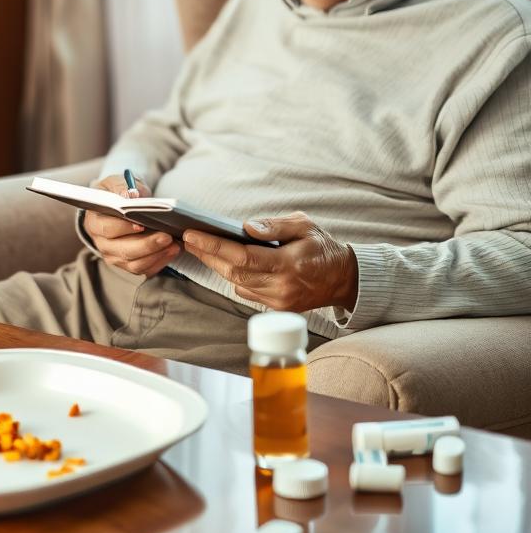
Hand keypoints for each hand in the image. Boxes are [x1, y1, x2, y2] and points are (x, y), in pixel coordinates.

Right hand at [84, 173, 180, 276]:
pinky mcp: (129, 264)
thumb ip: (121, 187)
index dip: (124, 228)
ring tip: (174, 244)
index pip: (107, 229)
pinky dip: (160, 261)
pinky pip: (145, 269)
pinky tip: (173, 250)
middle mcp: (102, 243)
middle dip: (147, 245)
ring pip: (135, 264)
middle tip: (166, 236)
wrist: (120, 204)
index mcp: (94, 222)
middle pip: (123, 250)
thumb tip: (130, 194)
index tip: (142, 224)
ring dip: (156, 255)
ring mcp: (115, 257)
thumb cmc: (116, 193)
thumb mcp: (115, 183)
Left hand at [181, 210, 358, 311]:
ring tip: (198, 247)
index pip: (242, 257)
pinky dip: (233, 276)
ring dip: (215, 266)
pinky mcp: (277, 307)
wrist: (344, 278)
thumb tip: (246, 227)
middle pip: (233, 272)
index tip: (192, 234)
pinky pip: (246, 291)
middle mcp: (281, 287)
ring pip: (237, 283)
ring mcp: (278, 300)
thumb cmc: (322, 246)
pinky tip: (222, 262)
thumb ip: (276, 225)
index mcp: (289, 264)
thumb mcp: (305, 225)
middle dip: (207, 255)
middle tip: (188, 238)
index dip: (213, 246)